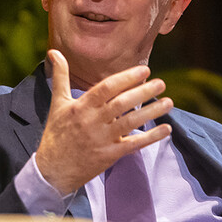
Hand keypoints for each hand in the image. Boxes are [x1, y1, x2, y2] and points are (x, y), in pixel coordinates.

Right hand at [34, 50, 174, 194]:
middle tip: (161, 83)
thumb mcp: (57, 103)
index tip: (144, 70)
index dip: (126, 78)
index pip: (106, 88)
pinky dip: (151, 137)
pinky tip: (166, 129)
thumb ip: (60, 76)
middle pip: (121, 104)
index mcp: (81, 107)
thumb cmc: (56, 133)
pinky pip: (133, 144)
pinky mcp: (110, 155)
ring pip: (130, 122)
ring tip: (169, 102)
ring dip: (151, 112)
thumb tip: (54, 51)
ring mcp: (102, 139)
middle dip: (143, 92)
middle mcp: (92, 121)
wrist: (52, 169)